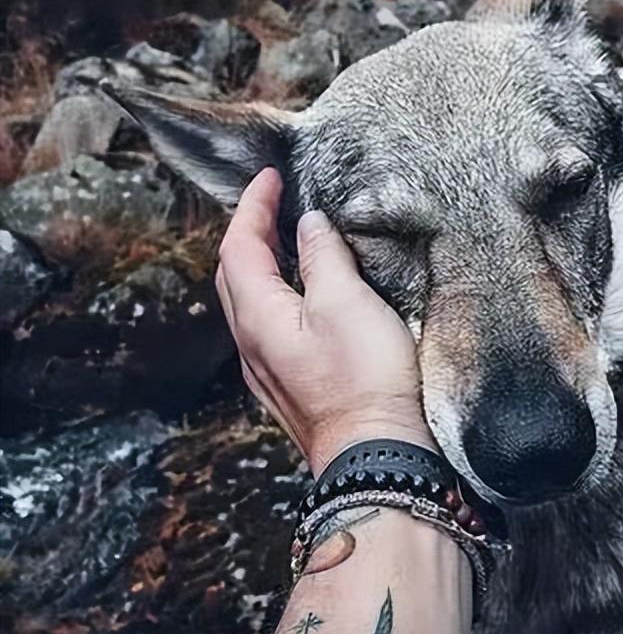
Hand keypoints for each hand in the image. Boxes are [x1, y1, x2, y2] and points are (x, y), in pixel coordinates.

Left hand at [215, 168, 433, 475]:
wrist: (376, 457)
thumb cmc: (365, 380)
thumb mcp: (347, 304)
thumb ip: (324, 258)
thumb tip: (310, 226)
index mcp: (257, 316)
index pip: (238, 245)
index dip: (252, 206)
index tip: (272, 177)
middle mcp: (251, 344)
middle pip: (234, 275)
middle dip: (250, 233)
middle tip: (274, 205)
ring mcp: (268, 371)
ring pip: (250, 304)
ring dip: (263, 266)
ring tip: (291, 244)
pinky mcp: (291, 388)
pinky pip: (270, 329)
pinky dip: (279, 297)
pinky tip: (307, 299)